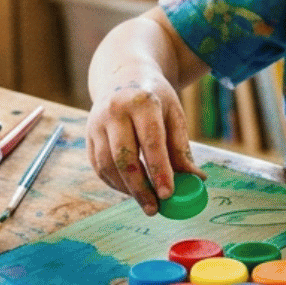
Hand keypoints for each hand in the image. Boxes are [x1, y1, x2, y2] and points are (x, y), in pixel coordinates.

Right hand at [86, 68, 198, 214]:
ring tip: (146, 203)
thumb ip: (181, 147)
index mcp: (142, 102)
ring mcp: (97, 123)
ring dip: (126, 189)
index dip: (159, 169)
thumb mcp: (174, 114)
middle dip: (140, 187)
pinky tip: (130, 191)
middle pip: (124, 157)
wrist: (123, 75)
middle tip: (154, 209)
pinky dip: (114, 183)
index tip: (168, 194)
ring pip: (107, 165)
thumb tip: (197, 179)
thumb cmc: (155, 98)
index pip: (150, 140)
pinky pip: (98, 166)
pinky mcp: (88, 135)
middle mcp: (115, 111)